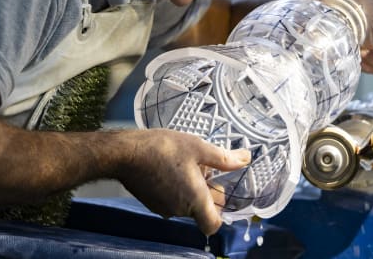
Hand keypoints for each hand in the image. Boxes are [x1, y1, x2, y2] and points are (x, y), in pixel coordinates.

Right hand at [116, 129, 250, 234]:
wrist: (125, 153)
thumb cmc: (164, 149)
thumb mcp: (198, 147)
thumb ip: (224, 158)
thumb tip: (247, 159)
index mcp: (194, 200)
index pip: (213, 225)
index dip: (220, 212)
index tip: (218, 191)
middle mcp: (180, 210)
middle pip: (201, 211)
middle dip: (206, 193)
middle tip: (205, 168)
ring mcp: (164, 209)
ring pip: (186, 204)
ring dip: (191, 189)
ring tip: (187, 164)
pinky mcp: (151, 203)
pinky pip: (172, 200)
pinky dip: (176, 189)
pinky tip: (171, 167)